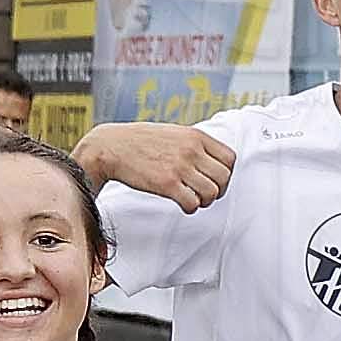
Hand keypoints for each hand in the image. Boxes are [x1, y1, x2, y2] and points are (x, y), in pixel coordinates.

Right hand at [70, 121, 232, 212]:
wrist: (111, 146)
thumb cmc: (139, 141)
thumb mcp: (173, 133)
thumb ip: (192, 144)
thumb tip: (207, 160)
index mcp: (195, 136)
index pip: (230, 158)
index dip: (226, 174)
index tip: (214, 180)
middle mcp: (191, 150)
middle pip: (224, 177)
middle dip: (218, 190)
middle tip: (205, 194)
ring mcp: (180, 167)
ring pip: (211, 193)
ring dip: (204, 201)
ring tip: (193, 199)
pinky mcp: (166, 184)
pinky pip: (192, 203)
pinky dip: (190, 208)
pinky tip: (181, 204)